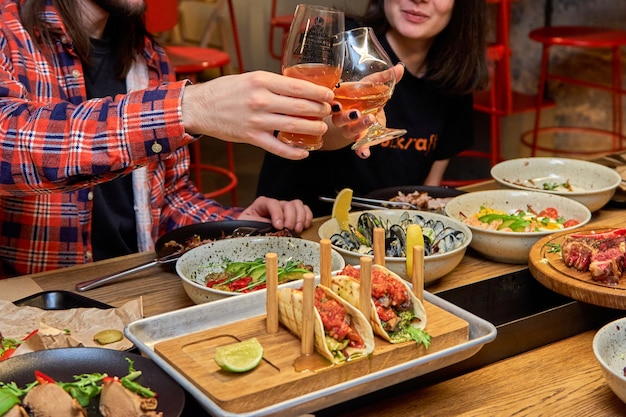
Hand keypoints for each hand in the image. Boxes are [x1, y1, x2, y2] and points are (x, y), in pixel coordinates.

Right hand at [182, 71, 334, 159]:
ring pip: (293, 127)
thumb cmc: (224, 91)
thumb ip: (272, 84)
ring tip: (321, 129)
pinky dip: (293, 152)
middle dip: (319, 110)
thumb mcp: (249, 78)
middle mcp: (260, 100)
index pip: (297, 87)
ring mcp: (256, 121)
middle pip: (300, 107)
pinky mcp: (251, 137)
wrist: (199, 107)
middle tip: (327, 112)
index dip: (318, 92)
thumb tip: (299, 89)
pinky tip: (304, 152)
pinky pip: (277, 148)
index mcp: (261, 81)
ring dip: (312, 129)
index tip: (329, 95)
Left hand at [237, 196, 312, 232]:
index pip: (272, 203)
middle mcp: (275, 205)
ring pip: (297, 205)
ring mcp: (285, 209)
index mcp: (261, 205)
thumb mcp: (247, 227)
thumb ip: (254, 227)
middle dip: (290, 218)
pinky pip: (305, 210)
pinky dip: (307, 217)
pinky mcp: (294, 215)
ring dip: (300, 218)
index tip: (278, 226)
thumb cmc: (249, 231)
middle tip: (289, 230)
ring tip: (297, 230)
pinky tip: (305, 226)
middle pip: (287, 204)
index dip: (277, 213)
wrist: (250, 234)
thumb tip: (267, 233)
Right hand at [321, 63, 404, 152]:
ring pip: (349, 131)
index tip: (336, 104)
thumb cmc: (362, 98)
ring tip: (370, 121)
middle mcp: (342, 117)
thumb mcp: (370, 87)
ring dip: (358, 128)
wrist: (363, 114)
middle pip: (339, 119)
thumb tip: (400, 67)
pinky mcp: (359, 139)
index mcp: (341, 102)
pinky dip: (362, 150)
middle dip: (347, 117)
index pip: (333, 103)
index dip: (333, 105)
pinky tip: (365, 154)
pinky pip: (358, 147)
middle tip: (357, 113)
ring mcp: (349, 130)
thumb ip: (383, 79)